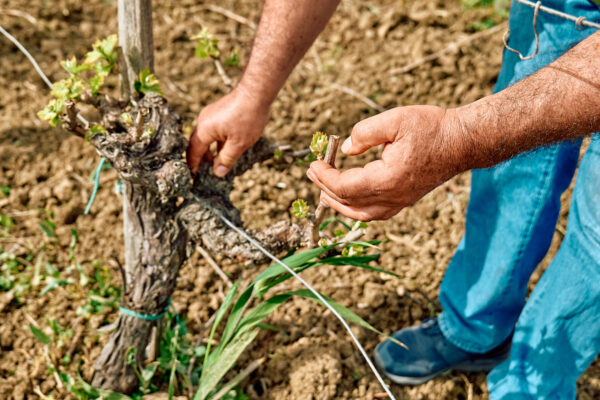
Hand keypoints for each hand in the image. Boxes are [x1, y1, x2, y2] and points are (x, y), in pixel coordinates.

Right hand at [187, 87, 269, 176]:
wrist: (256, 92)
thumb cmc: (248, 117)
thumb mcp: (239, 144)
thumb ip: (226, 159)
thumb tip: (217, 173)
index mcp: (204, 130)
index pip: (194, 151)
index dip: (193, 165)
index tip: (193, 177)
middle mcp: (203, 121)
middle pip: (197, 143)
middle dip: (200, 158)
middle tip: (202, 172)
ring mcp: (210, 114)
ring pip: (205, 136)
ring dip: (209, 150)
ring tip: (214, 162)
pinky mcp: (219, 111)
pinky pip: (213, 129)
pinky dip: (215, 141)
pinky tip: (224, 148)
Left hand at [306, 106, 468, 220]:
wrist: (462, 142)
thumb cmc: (432, 128)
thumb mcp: (395, 119)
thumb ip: (364, 133)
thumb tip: (345, 149)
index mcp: (387, 179)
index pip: (345, 186)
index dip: (324, 176)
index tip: (313, 163)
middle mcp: (393, 197)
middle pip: (349, 201)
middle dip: (325, 188)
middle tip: (312, 172)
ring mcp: (400, 202)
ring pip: (361, 214)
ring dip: (339, 204)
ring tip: (323, 192)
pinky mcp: (405, 200)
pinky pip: (374, 213)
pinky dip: (356, 208)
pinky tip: (348, 198)